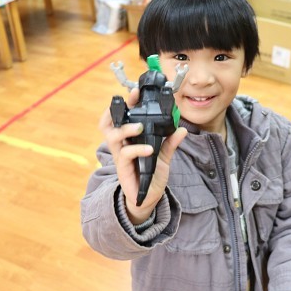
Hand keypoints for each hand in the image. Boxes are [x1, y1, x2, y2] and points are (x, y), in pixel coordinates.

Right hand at [99, 88, 186, 222]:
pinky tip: (149, 149)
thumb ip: (170, 142)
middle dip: (117, 109)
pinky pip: (125, 154)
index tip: (136, 92)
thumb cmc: (151, 176)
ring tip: (140, 126)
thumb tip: (182, 128)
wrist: (148, 198)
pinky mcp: (123, 169)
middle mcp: (121, 145)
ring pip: (112, 136)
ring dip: (126, 128)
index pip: (122, 117)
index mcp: (129, 139)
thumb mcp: (163, 157)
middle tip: (131, 101)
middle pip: (109, 122)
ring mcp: (120, 156)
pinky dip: (137, 149)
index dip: (126, 104)